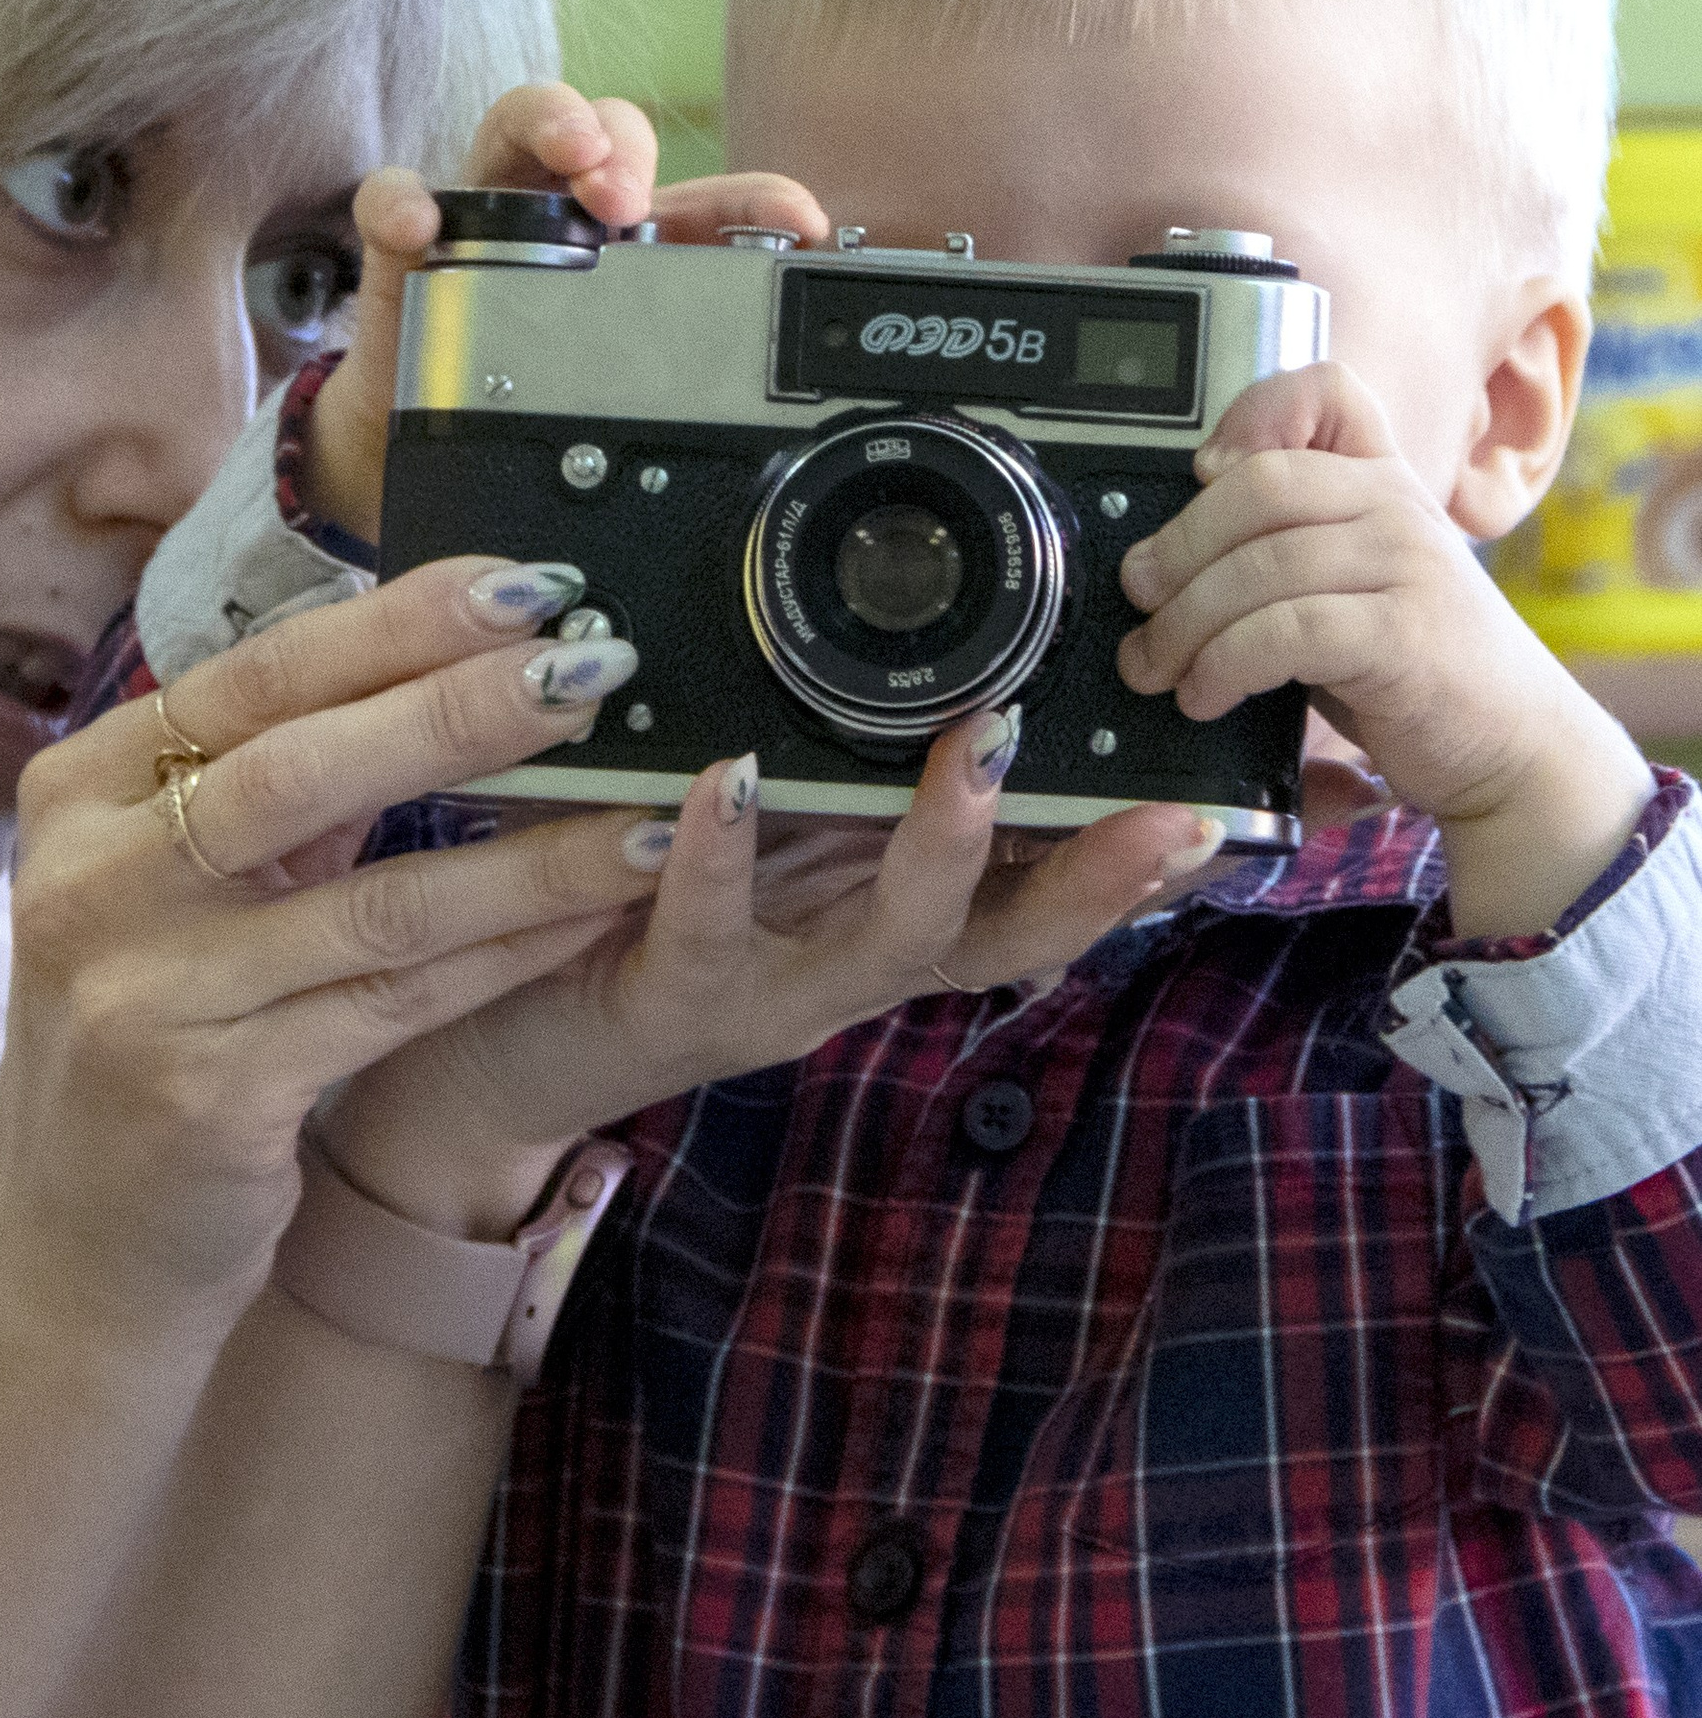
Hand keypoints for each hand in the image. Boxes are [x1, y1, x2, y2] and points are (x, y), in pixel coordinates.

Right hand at [0, 555, 700, 1348]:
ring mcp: (143, 998)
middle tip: (597, 668)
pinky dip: (510, 954)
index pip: (252, 679)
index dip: (395, 626)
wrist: (70, 1241)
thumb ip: (273, 780)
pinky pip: (397, 1005)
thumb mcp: (173, 883)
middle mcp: (91, 884)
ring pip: (377, 903)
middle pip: (302, 770)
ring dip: (530, 853)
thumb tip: (450, 654)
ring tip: (650, 813)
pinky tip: (597, 915)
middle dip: (463, 709)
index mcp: (78, 794)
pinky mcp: (210, 1101)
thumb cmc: (152, 1028)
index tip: (526, 586)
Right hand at [305, 84, 830, 538]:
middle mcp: (565, 220)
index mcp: (637, 254)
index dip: (755, 200)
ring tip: (574, 160)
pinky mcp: (406, 248)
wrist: (417, 463)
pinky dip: (406, 199)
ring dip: (550, 122)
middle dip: (629, 146)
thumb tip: (768, 447)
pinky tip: (423, 224)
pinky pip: (393, 197)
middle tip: (633, 201)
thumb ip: (679, 399)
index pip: (704, 202)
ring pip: (513, 127)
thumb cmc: (528, 409)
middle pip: (606, 131)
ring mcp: (483, 222)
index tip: (800, 222)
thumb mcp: (619, 406)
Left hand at [323, 711, 1227, 1237]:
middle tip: (1172, 812)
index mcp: (879, 920)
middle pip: (1007, 937)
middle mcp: (846, 969)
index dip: (1135, 868)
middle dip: (1099, 876)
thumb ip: (840, 775)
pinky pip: (703, 923)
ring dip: (946, 847)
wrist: (494, 1049)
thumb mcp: (767, 844)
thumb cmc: (635, 919)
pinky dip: (720, 848)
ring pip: (890, 940)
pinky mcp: (664, 995)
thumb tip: (922, 668)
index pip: (1039, 901)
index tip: (1223, 813)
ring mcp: (766, 992)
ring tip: (979, 759)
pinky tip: (727, 780)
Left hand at [1113, 356, 1651, 939]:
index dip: (1254, 411)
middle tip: (1138, 600)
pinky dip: (1225, 664)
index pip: (1328, 391)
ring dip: (1183, 623)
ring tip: (1154, 668)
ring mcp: (1408, 566)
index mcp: (1382, 479)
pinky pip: (1286, 631)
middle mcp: (1398, 506)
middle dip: (1177, 547)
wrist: (1514, 747)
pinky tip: (1205, 694)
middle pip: (1258, 485)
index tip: (1201, 469)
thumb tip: (1153, 561)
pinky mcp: (1405, 635)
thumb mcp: (1348, 586)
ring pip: (1260, 565)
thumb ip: (1282, 548)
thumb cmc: (1408, 668)